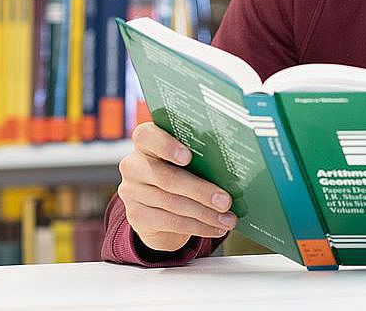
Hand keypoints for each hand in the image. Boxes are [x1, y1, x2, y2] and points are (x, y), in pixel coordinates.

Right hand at [117, 122, 237, 252]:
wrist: (157, 205)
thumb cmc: (180, 172)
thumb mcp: (186, 160)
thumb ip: (199, 156)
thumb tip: (234, 171)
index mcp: (146, 142)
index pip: (147, 136)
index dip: (166, 145)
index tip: (189, 157)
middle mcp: (133, 165)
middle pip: (167, 178)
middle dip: (201, 191)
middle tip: (226, 201)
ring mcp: (131, 191)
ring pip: (172, 204)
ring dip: (205, 214)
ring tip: (228, 219)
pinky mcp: (136, 216)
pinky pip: (170, 222)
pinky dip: (198, 227)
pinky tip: (216, 228)